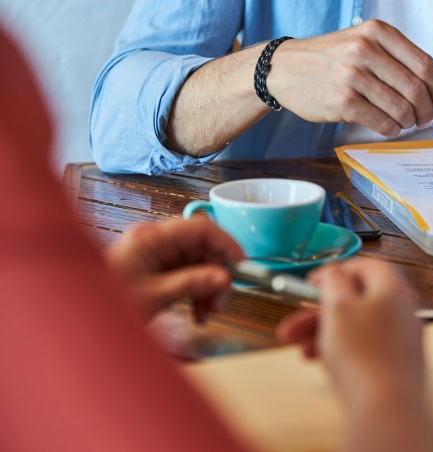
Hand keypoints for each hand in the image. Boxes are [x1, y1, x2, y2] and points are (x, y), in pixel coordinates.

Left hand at [105, 218, 244, 321]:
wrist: (76, 319)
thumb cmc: (105, 305)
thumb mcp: (153, 296)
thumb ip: (191, 284)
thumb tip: (224, 278)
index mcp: (152, 238)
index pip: (201, 228)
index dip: (226, 244)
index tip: (241, 267)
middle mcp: (155, 241)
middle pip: (202, 248)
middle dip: (217, 274)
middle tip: (221, 302)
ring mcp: (155, 255)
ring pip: (198, 263)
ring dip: (208, 287)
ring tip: (207, 314)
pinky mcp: (155, 270)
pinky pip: (186, 275)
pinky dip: (196, 292)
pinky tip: (197, 314)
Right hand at [266, 20, 432, 136]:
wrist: (284, 68)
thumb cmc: (329, 59)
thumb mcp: (361, 41)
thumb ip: (394, 58)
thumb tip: (432, 89)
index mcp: (378, 32)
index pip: (424, 64)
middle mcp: (366, 50)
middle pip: (416, 88)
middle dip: (427, 109)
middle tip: (425, 119)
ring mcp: (353, 75)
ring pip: (401, 107)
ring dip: (408, 121)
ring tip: (404, 122)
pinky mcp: (342, 100)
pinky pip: (381, 121)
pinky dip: (391, 128)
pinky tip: (389, 127)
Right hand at [277, 258, 424, 410]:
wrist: (385, 407)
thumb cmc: (363, 354)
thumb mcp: (338, 307)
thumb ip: (333, 282)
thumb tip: (333, 272)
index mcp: (393, 290)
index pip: (366, 265)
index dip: (337, 270)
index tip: (313, 281)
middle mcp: (402, 311)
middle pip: (356, 300)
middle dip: (319, 311)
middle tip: (294, 323)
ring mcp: (401, 339)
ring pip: (356, 326)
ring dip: (324, 333)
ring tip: (300, 348)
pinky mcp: (395, 364)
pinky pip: (364, 348)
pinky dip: (341, 350)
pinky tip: (320, 362)